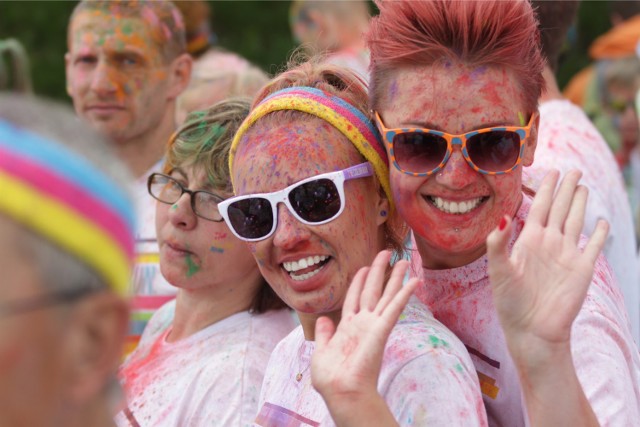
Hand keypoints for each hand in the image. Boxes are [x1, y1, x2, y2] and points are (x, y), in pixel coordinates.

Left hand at [311, 250, 418, 403]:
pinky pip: (395, 307)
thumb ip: (324, 334)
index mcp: (348, 326)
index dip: (359, 281)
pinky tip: (414, 281)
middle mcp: (363, 322)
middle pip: (373, 290)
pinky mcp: (381, 329)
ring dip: (394, 277)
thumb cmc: (331, 377)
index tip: (364, 267)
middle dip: (379, 271)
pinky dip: (404, 293)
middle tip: (386, 253)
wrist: (341, 391)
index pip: (354, 297)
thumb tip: (323, 319)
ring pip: (386, 295)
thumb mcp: (321, 350)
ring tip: (402, 261)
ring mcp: (373, 325)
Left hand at [486, 170, 608, 356]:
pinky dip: (598, 233)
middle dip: (565, 188)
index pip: (538, 206)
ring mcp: (566, 255)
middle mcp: (548, 243)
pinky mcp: (582, 270)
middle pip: (559, 208)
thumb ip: (498, 244)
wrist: (532, 330)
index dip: (545, 188)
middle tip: (573, 169)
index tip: (550, 170)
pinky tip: (602, 222)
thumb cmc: (510, 303)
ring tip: (583, 186)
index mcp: (528, 240)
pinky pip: (592, 246)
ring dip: (579, 203)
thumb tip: (503, 217)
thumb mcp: (499, 271)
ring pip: (575, 221)